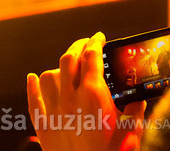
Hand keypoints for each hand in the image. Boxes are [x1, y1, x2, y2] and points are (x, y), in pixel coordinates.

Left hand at [27, 32, 145, 150]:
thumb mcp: (131, 132)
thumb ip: (135, 110)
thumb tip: (138, 98)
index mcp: (94, 96)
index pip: (92, 56)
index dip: (96, 42)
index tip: (99, 37)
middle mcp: (71, 98)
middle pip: (69, 59)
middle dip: (78, 46)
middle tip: (86, 44)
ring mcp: (54, 112)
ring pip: (48, 75)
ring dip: (58, 67)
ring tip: (67, 67)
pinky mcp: (43, 127)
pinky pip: (32, 100)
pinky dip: (31, 86)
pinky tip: (32, 77)